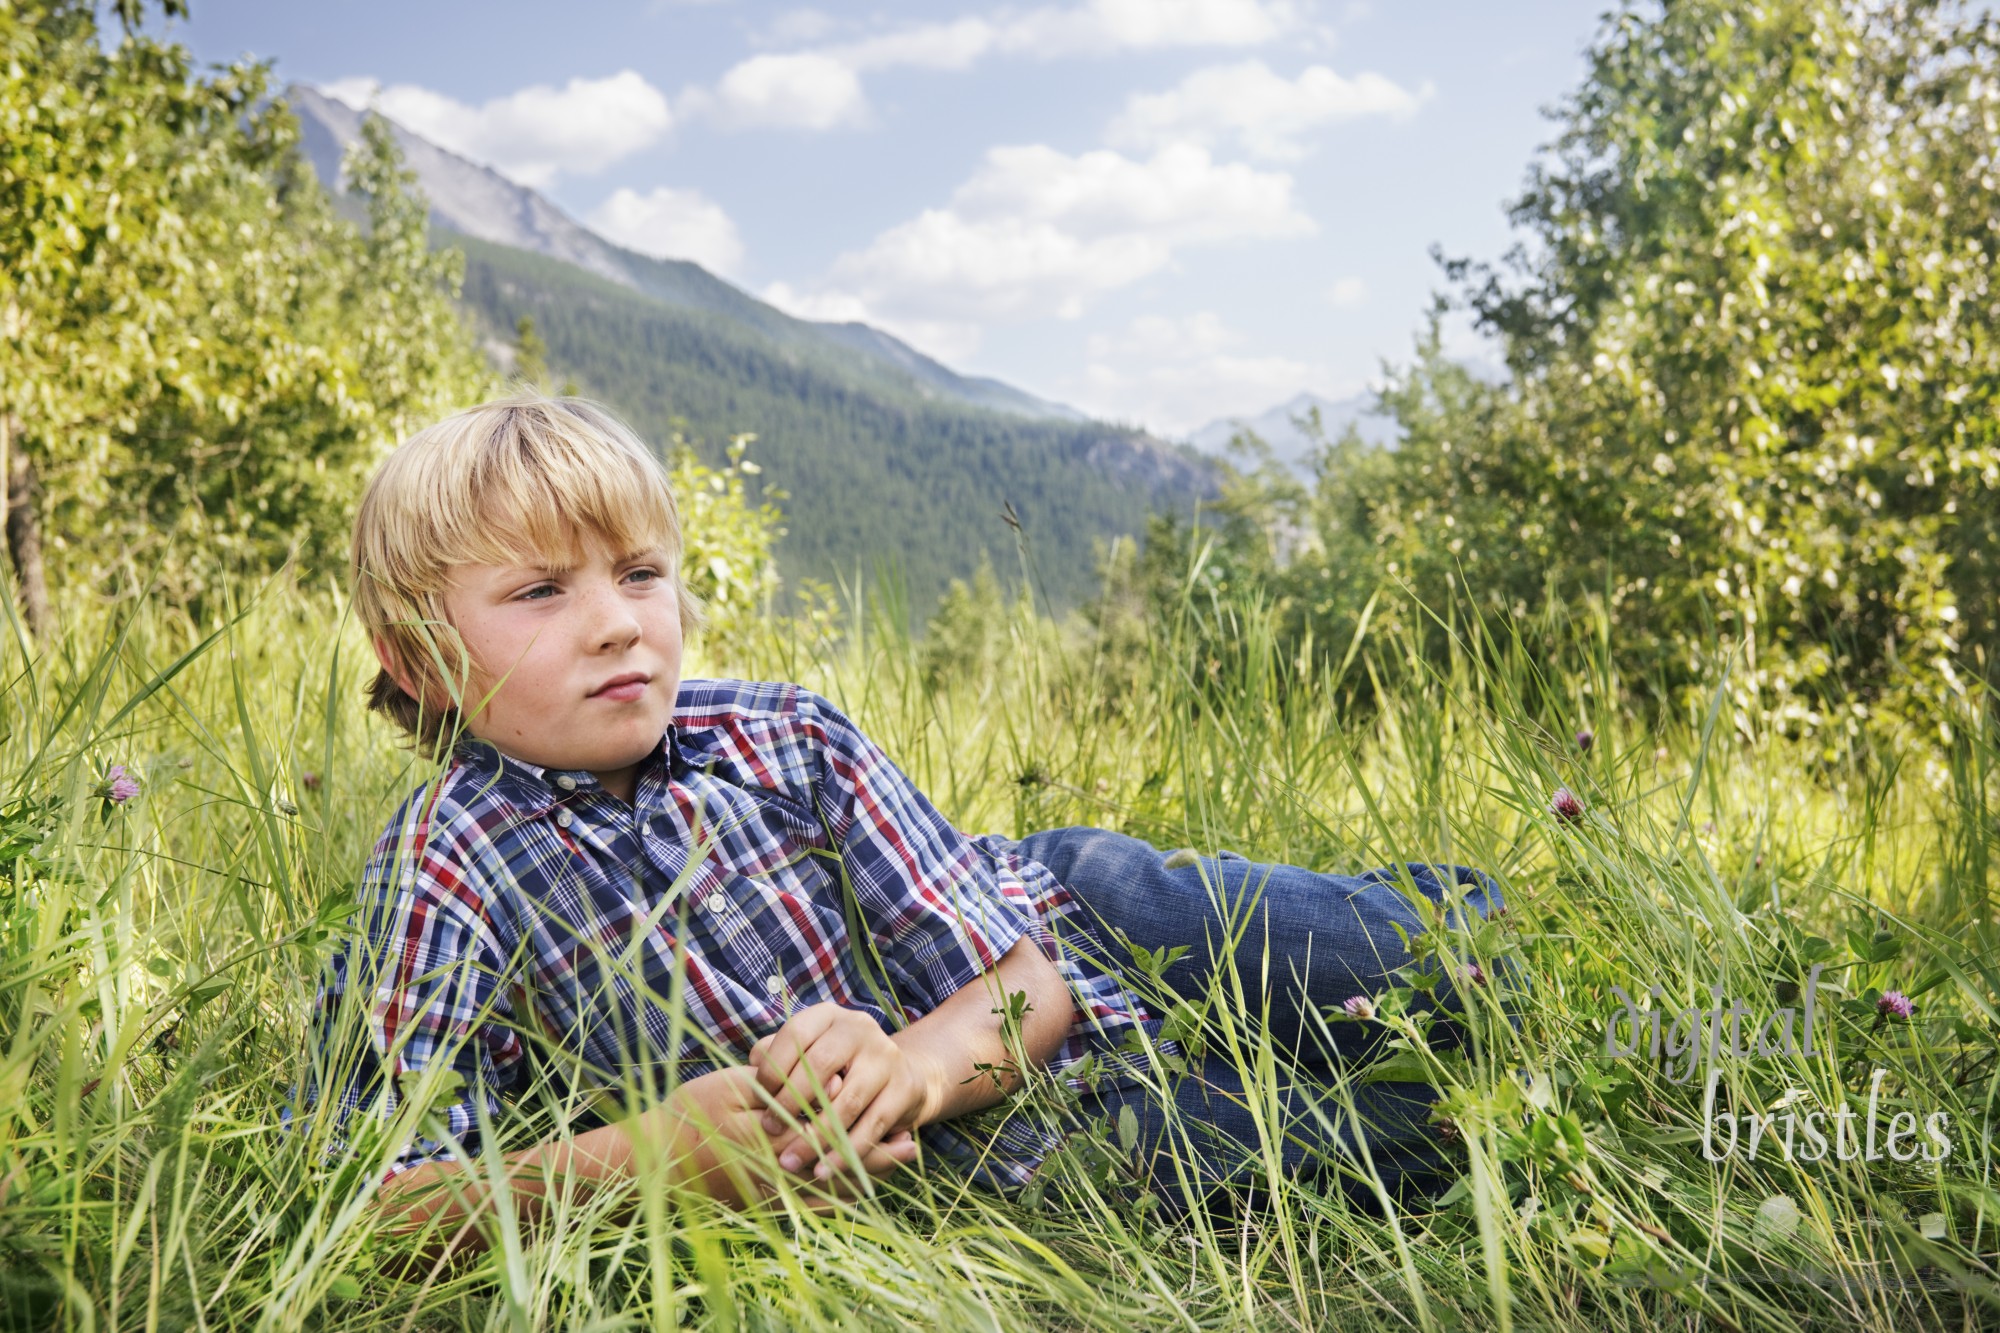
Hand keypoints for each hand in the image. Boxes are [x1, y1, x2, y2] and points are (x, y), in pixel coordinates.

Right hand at [657, 1065, 917, 1205]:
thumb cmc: (689, 1114)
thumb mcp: (736, 1089)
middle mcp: (778, 1175)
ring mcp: (769, 1196)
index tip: (897, 1121)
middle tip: (910, 1147)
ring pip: (828, 1190)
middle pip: (839, 1167)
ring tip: (893, 1164)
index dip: (865, 1126)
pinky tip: (853, 1188)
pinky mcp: (760, 1205)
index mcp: (776, 1141)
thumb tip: (832, 1084)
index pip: (833, 1135)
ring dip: (862, 1176)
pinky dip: (835, 1196)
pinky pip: (807, 1207)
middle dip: (875, 1155)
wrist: (648, 1162)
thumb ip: (785, 1089)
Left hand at [749, 1002, 943, 1181]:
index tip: (761, 1100)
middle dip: (791, 1104)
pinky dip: (846, 1153)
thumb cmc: (838, 1069)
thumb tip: (752, 1067)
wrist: (901, 1076)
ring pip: (847, 1102)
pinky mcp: (905, 1087)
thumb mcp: (809, 1053)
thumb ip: (778, 1056)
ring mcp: (886, 1056)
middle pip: (820, 1066)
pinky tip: (825, 1170)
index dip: (774, 1068)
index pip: (796, 1034)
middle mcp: (860, 1028)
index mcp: (829, 1016)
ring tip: (791, 1161)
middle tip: (771, 1132)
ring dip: (816, 1137)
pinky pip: (872, 1126)